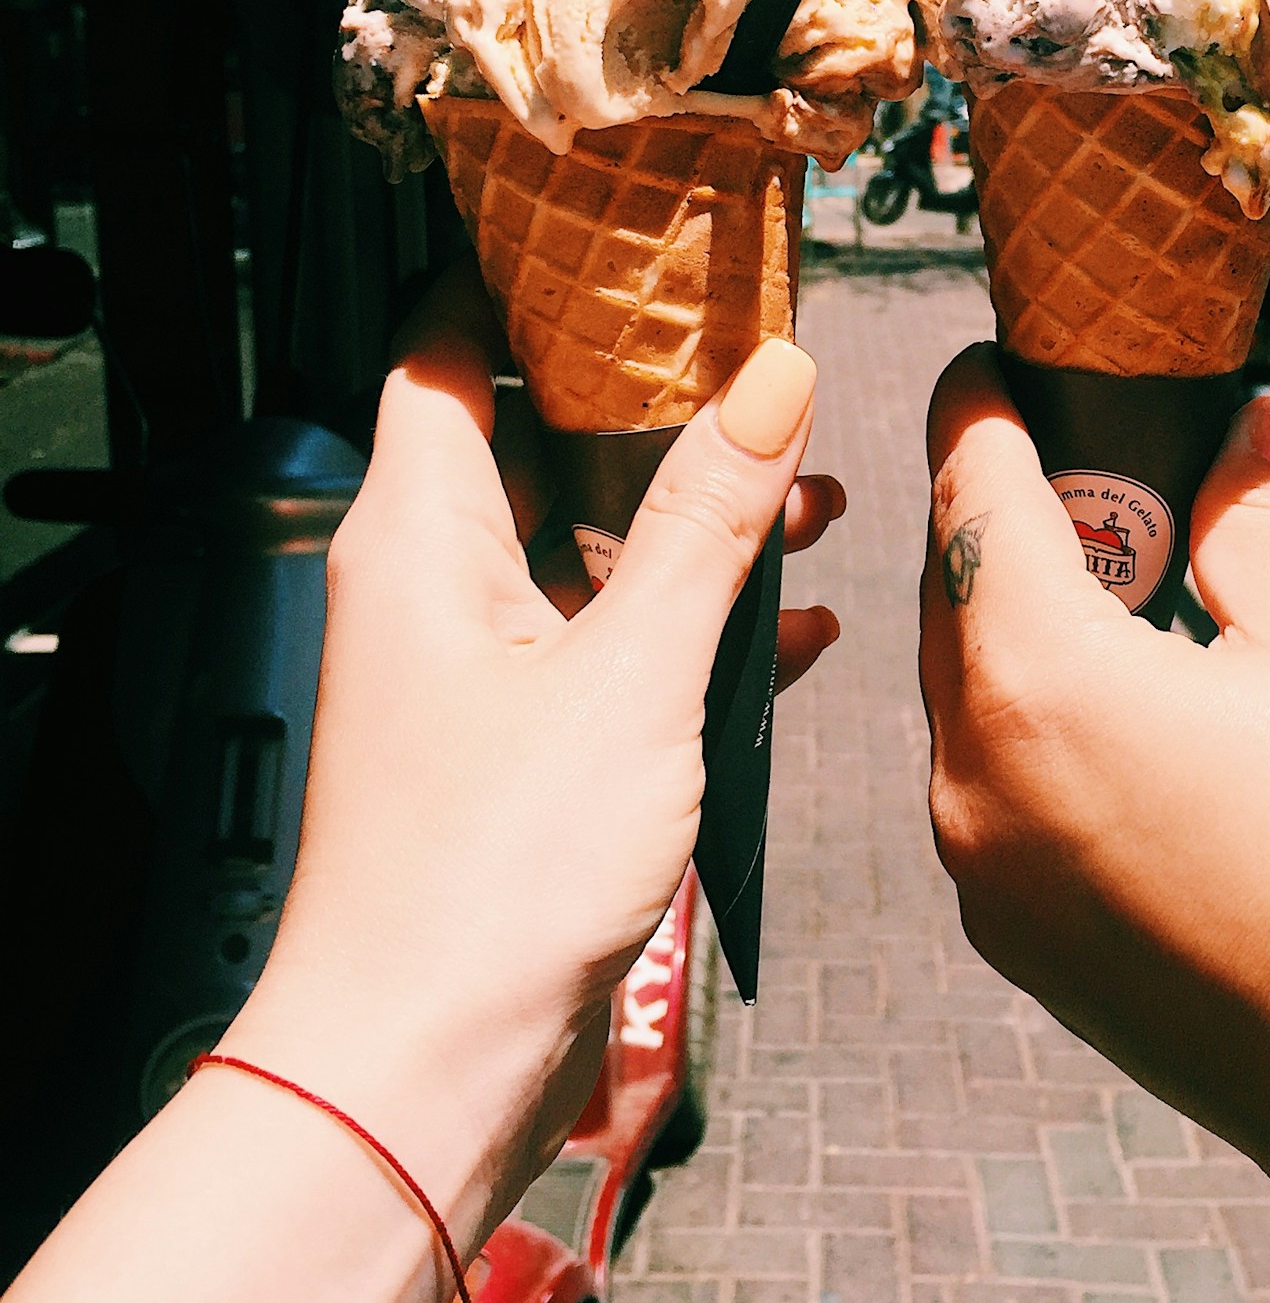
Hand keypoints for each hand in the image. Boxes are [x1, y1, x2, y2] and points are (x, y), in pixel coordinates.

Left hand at [224, 266, 840, 1243]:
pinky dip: (692, 634)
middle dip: (659, 409)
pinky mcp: (519, 753)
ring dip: (696, 528)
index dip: (527, 281)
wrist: (427, 1069)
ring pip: (592, 551)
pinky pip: (612, 653)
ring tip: (815, 499)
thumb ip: (709, 516)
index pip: (448, 350)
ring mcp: (476, 672)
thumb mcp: (630, 669)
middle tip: (766, 362)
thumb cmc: (488, 872)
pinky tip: (792, 632)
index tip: (624, 233)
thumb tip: (774, 370)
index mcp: (420, 533)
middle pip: (542, 442)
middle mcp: (433, 587)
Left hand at [920, 344, 1269, 1195]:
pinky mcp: (1013, 940)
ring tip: (1123, 583)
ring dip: (1017, 621)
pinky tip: (1127, 707)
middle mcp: (973, 778)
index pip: (974, 492)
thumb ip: (1254, 525)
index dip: (986, 409)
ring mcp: (981, 874)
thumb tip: (1250, 430)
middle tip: (1090, 460)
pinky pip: (987, 784)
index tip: (1002, 362)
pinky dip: (1032, 720)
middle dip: (1007, 512)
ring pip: (962, 692)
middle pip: (951, 591)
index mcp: (1042, 681)